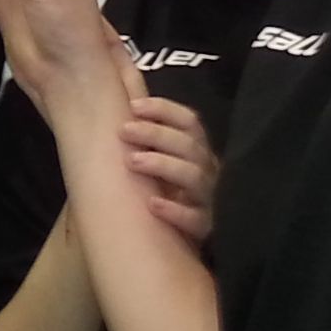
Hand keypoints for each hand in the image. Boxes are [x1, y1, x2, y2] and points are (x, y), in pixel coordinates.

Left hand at [122, 95, 219, 244]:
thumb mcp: (165, 161)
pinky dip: (176, 211)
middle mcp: (208, 170)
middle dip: (156, 134)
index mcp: (199, 151)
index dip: (164, 110)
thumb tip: (120, 86)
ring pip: (194, 178)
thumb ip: (150, 132)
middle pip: (189, 145)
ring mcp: (211, 199)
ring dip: (163, 165)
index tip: (133, 106)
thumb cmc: (169, 194)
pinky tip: (152, 206)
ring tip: (133, 162)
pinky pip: (197, 220)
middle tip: (123, 131)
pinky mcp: (209, 228)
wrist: (186, 244)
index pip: (189, 121)